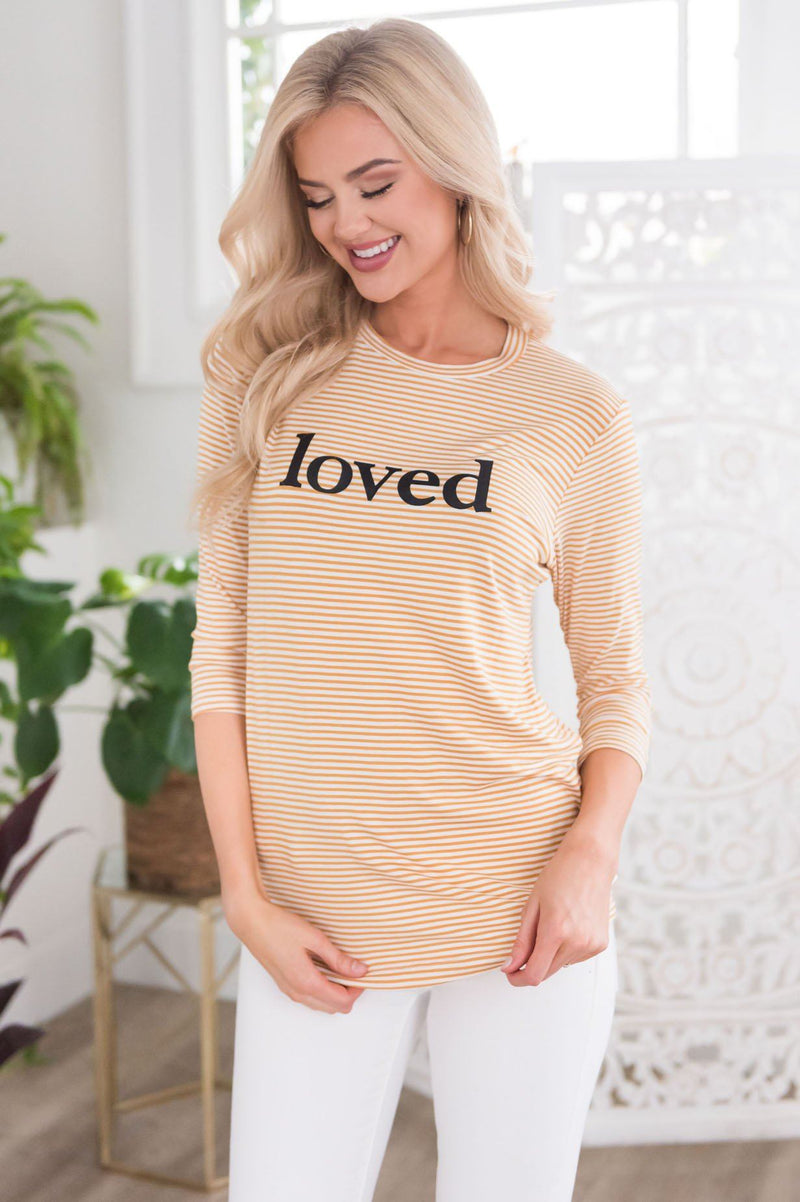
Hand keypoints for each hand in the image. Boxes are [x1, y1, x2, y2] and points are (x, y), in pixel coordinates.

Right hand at [225, 890, 369, 1013]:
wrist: (251, 922)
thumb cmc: (279, 926)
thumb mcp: (314, 938)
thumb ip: (338, 958)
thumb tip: (360, 970)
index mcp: (307, 983)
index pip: (342, 1001)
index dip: (357, 989)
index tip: (362, 970)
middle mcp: (297, 993)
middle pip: (334, 1008)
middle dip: (348, 993)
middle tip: (353, 969)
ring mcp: (289, 991)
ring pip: (321, 1005)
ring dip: (335, 993)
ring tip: (340, 968)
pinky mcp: (284, 985)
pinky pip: (310, 998)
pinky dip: (322, 990)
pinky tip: (324, 969)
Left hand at [500, 829, 616, 986]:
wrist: (590, 861)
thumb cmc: (560, 876)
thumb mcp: (532, 905)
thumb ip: (521, 941)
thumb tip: (510, 966)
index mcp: (556, 932)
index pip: (534, 974)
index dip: (518, 978)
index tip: (510, 973)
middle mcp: (577, 942)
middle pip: (547, 973)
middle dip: (531, 965)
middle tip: (526, 944)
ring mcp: (591, 945)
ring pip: (561, 966)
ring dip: (550, 955)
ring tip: (552, 925)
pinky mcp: (600, 944)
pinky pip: (575, 958)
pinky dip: (566, 949)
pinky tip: (567, 926)